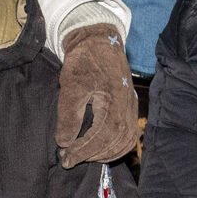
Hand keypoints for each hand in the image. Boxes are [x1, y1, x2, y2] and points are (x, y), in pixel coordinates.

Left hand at [55, 26, 138, 166]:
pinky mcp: (130, 106)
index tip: (66, 158)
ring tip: (83, 155)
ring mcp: (131, 106)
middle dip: (91, 154)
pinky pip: (129, 134)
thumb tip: (65, 142)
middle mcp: (128, 106)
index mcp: (115, 101)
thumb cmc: (84, 59)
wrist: (99, 39)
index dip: (84, 151)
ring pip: (125, 141)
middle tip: (69, 158)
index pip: (103, 136)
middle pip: (115, 142)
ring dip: (105, 153)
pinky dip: (116, 146)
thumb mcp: (71, 83)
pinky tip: (100, 148)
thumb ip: (69, 114)